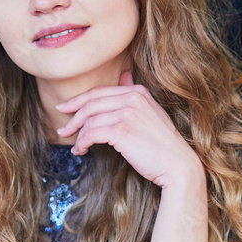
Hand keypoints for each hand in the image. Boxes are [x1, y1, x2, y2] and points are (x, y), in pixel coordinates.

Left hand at [56, 71, 202, 188]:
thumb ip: (134, 95)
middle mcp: (132, 98)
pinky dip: (82, 142)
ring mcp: (127, 113)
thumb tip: (124, 76)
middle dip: (72, 116)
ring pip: (89, 119)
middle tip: (62, 129)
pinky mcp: (122, 130)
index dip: (78, 100)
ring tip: (75, 146)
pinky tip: (81, 150)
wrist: (178, 165)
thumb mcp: (150, 113)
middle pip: (90, 103)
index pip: (99, 92)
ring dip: (77, 134)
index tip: (65, 109)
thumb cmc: (162, 145)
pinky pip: (91, 133)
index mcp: (138, 92)